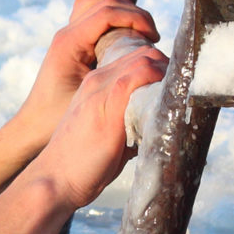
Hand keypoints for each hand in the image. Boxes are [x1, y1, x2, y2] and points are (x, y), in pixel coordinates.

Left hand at [12, 0, 161, 146]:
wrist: (30, 129)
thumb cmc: (58, 119)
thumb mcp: (92, 98)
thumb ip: (117, 75)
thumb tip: (150, 59)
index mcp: (69, 42)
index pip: (108, 12)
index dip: (137, 18)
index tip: (155, 37)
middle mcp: (66, 34)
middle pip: (106, 3)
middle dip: (135, 13)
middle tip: (153, 38)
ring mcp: (66, 38)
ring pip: (97, 6)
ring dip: (124, 11)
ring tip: (143, 31)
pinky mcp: (69, 45)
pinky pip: (82, 14)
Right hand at [26, 44, 167, 208]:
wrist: (54, 179)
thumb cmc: (80, 165)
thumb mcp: (105, 135)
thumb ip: (127, 122)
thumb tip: (155, 125)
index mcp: (94, 87)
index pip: (134, 59)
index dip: (159, 68)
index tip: (170, 88)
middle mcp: (97, 81)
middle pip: (144, 53)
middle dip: (168, 67)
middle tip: (178, 92)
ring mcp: (102, 90)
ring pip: (146, 58)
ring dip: (168, 73)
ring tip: (176, 98)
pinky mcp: (110, 103)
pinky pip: (143, 74)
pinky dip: (161, 81)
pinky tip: (168, 102)